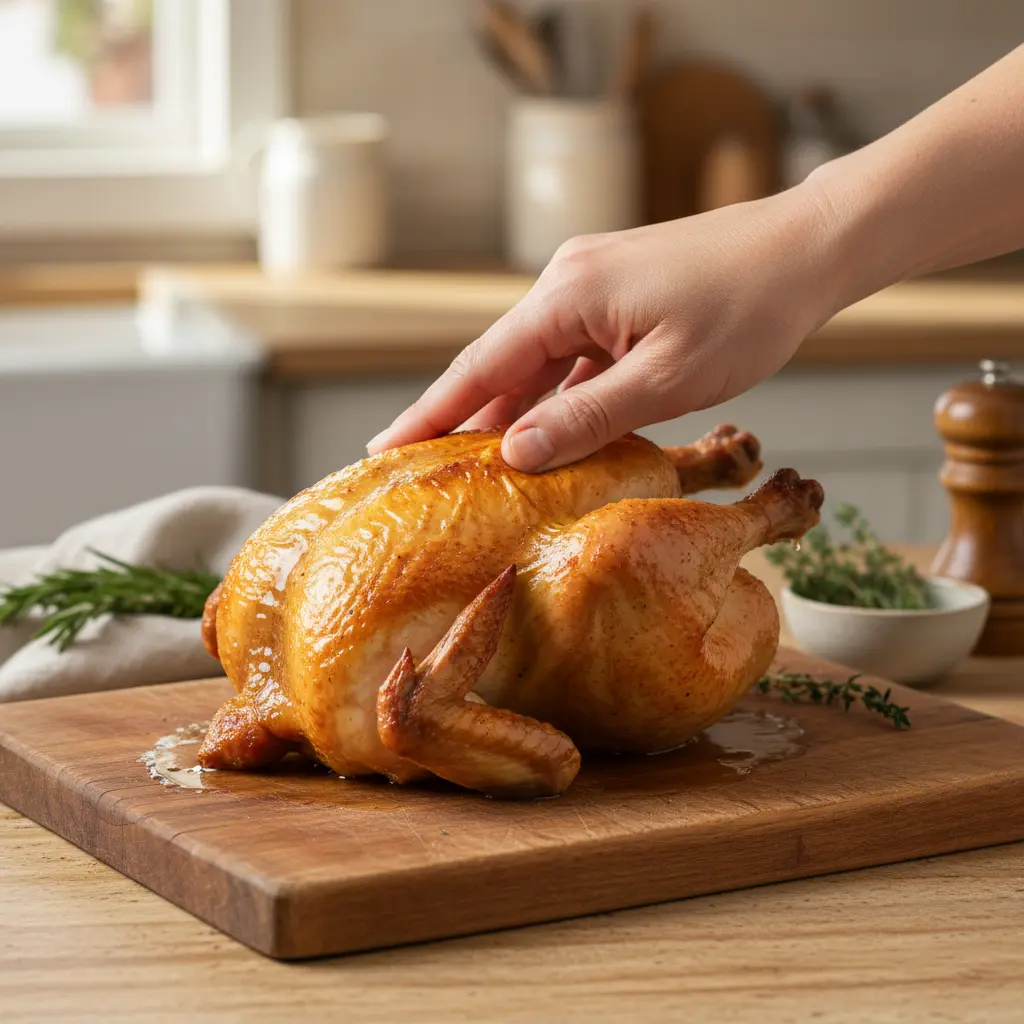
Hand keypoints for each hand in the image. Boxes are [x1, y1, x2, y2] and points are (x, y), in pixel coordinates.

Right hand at [368, 181, 846, 471]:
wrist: (808, 249)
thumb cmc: (749, 310)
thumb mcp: (667, 379)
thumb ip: (586, 418)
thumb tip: (515, 452)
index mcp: (568, 296)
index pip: (480, 366)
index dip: (432, 414)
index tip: (384, 450)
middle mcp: (568, 283)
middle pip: (499, 363)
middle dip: (462, 417)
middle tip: (422, 471)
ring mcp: (594, 287)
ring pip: (537, 363)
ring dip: (511, 410)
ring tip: (475, 464)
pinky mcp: (620, 297)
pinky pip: (572, 355)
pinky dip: (555, 395)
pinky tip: (548, 432)